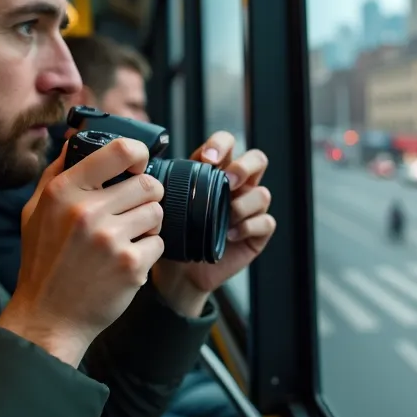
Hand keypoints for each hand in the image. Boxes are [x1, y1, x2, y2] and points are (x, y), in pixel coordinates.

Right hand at [0, 136, 164, 366]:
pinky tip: (126, 261)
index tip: (138, 164)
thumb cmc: (43, 261)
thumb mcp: (36, 211)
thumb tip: (77, 138)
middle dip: (146, 196)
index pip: (120, 150)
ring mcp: (110, 239)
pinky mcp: (131, 265)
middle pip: (148, 184)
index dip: (139, 153)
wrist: (48, 317)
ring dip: (148, 224)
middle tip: (133, 211)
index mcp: (63, 191)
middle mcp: (86, 211)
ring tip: (128, 237)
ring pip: (157, 213)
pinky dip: (148, 251)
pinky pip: (159, 243)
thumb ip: (56, 172)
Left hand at [152, 131, 275, 314]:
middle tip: (227, 181)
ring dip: (244, 204)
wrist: (178, 273)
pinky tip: (229, 235)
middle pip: (257, 160)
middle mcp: (237, 186)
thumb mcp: (167, 206)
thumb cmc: (172, 235)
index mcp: (215, 172)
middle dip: (244, 167)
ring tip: (225, 216)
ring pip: (262, 193)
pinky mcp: (257, 232)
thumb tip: (151, 169)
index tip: (207, 158)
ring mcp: (250, 209)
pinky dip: (248, 227)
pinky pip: (265, 222)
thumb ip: (169, 186)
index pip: (228, 143)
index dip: (221, 144)